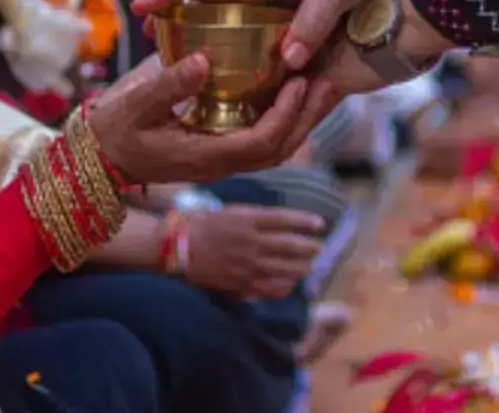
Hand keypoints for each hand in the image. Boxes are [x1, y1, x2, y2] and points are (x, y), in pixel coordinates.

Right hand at [87, 54, 325, 184]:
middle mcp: (222, 162)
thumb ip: (168, 85)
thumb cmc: (115, 129)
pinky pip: (263, 136)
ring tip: (320, 81)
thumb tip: (203, 61)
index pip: (261, 144)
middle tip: (329, 80)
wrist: (100, 154)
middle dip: (308, 117)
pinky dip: (284, 115)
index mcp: (206, 156)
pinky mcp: (221, 146)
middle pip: (281, 148)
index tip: (297, 83)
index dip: (285, 116)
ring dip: (302, 117)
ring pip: (277, 145)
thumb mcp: (135, 104)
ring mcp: (223, 157)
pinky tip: (291, 88)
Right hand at [183, 205, 323, 298]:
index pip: (284, 219)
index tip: (320, 223)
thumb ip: (257, 218)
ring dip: (301, 267)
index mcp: (247, 219)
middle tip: (320, 248)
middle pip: (289, 245)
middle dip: (309, 247)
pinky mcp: (240, 282)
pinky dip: (284, 286)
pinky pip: (269, 287)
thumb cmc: (203, 224)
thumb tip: (284, 224)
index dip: (305, 221)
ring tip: (310, 266)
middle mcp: (250, 241)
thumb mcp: (232, 211)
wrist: (178, 248)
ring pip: (283, 267)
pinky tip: (291, 284)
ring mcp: (246, 264)